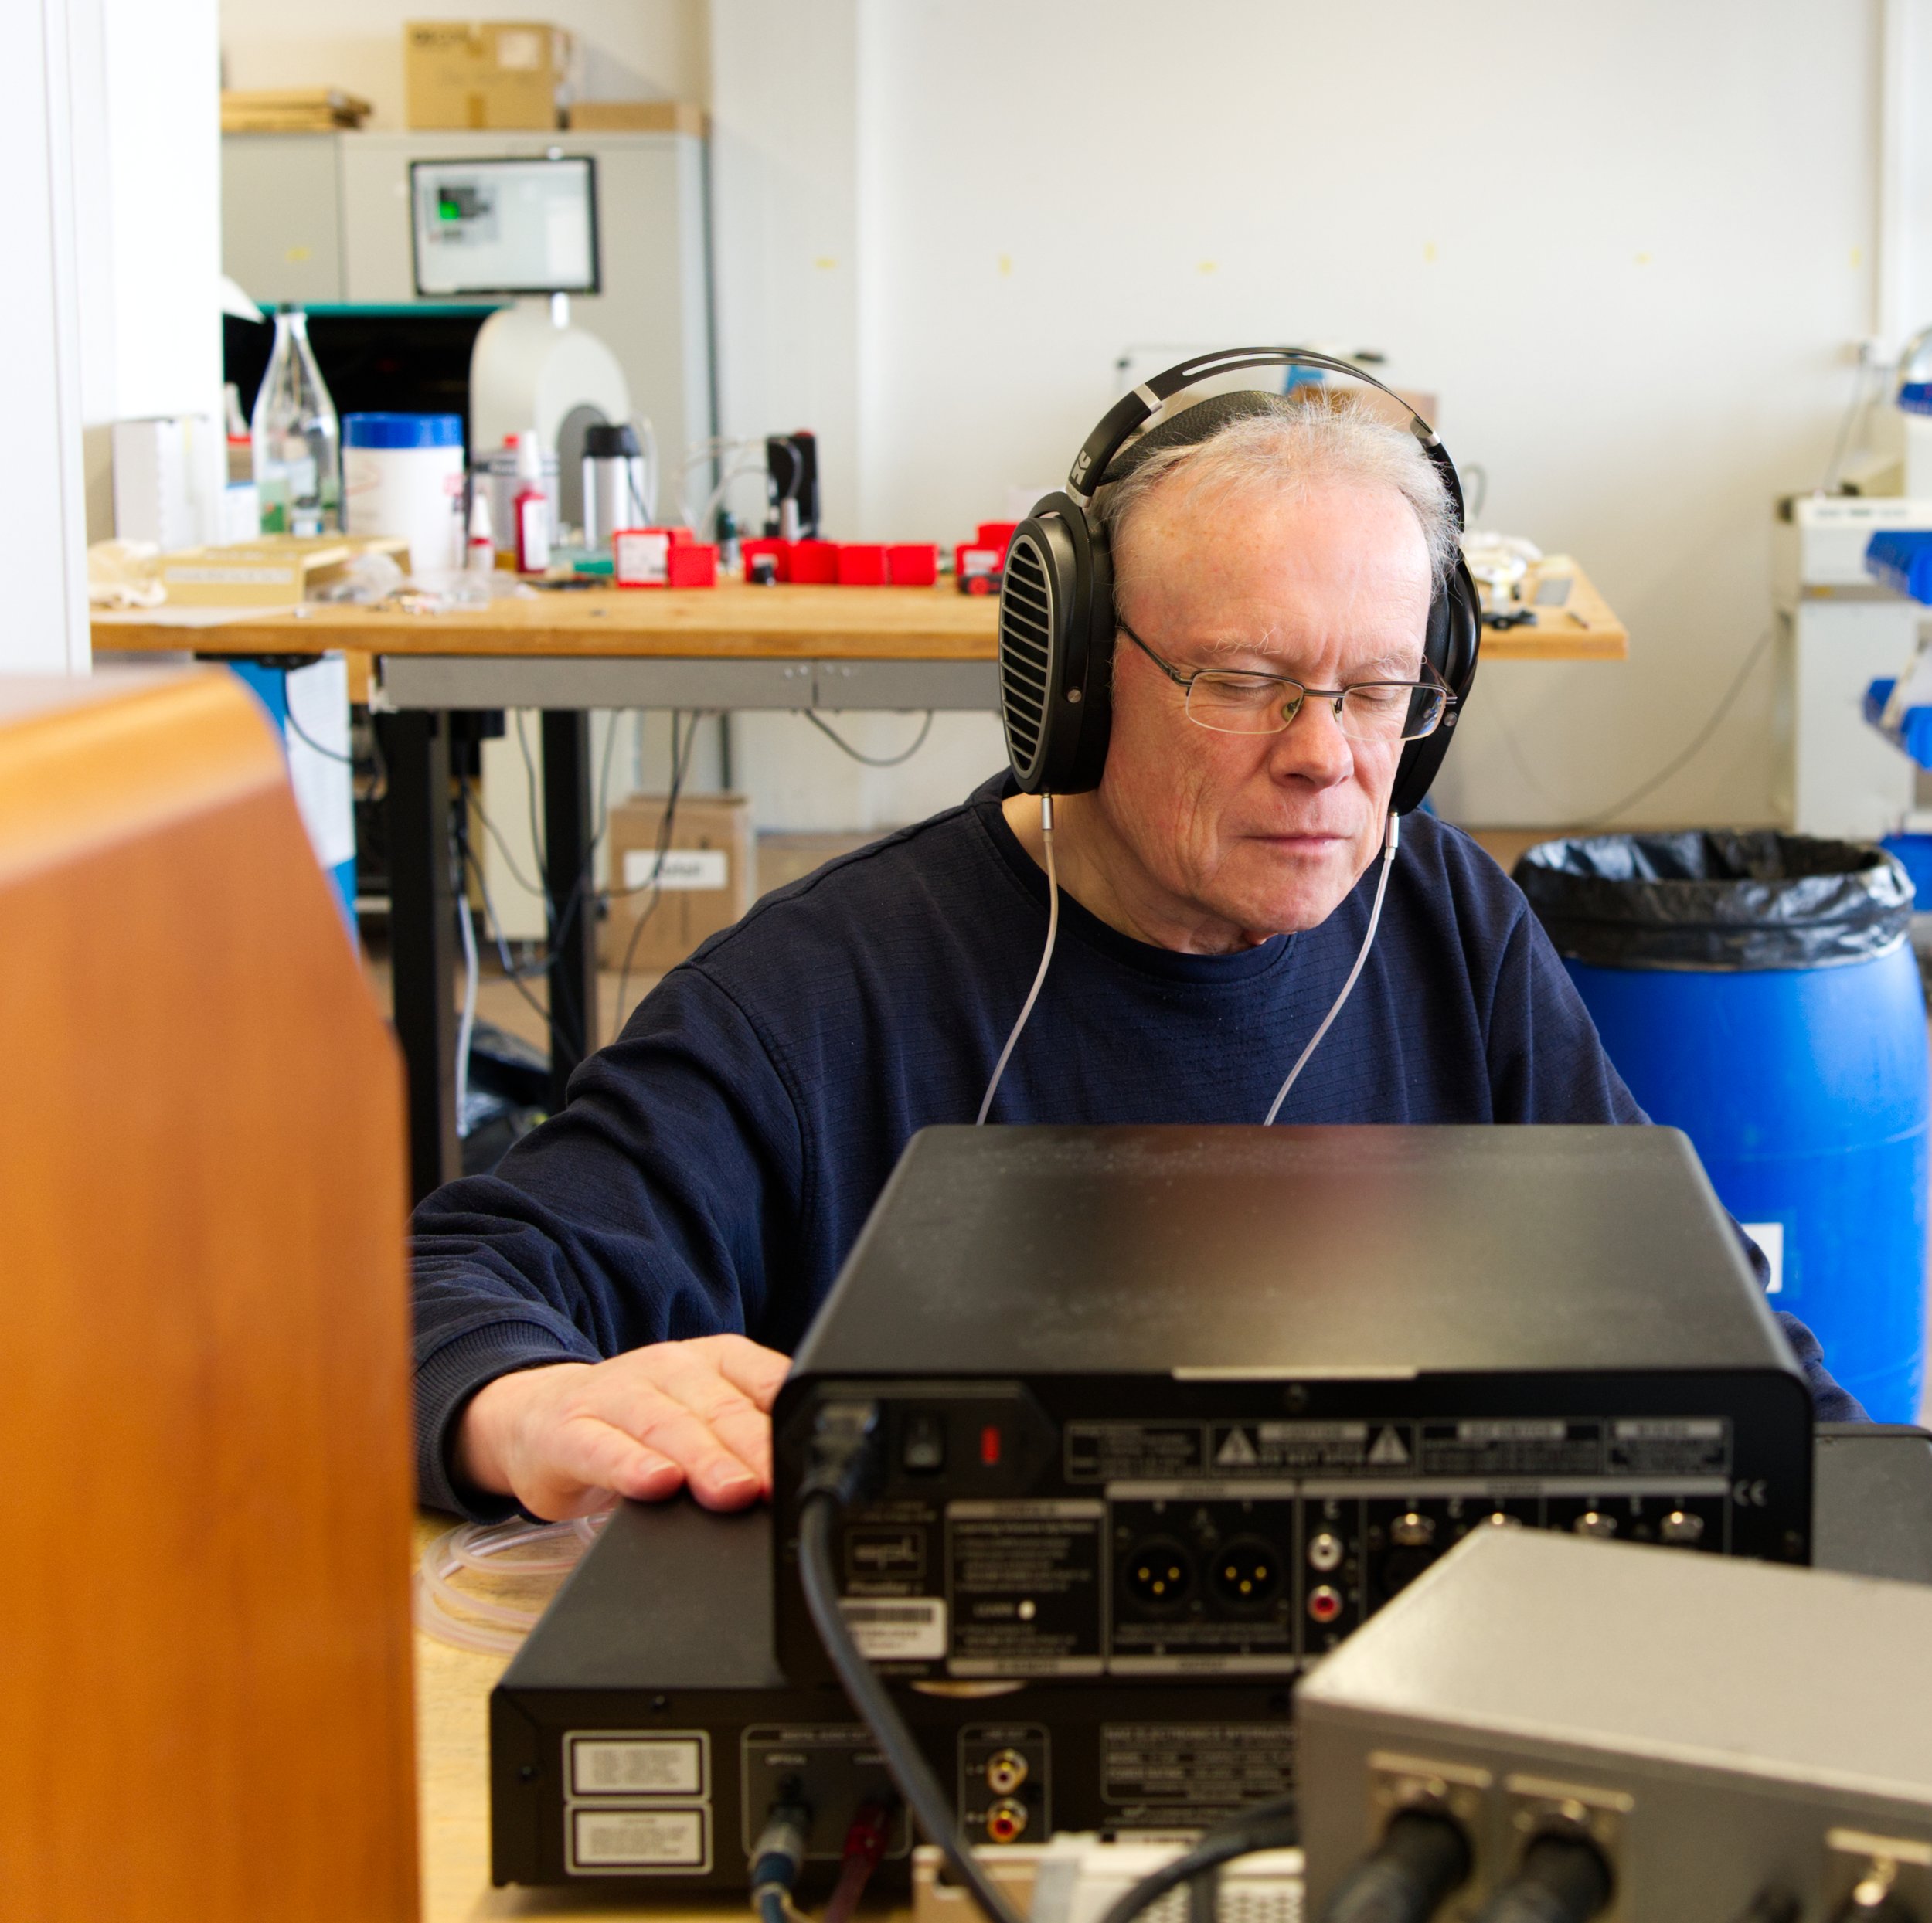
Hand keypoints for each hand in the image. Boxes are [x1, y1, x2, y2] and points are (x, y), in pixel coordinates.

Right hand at [455, 1335, 790, 1520]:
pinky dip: (629, 1466)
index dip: (793, 1419)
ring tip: (734, 1491)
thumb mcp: (703, 1421)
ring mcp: (617, 1394)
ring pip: (667, 1425)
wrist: (541, 1419)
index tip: (816, 1455)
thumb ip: (749, 1440)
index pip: (765, 1381)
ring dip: (705, 1459)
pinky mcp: (569, 1430)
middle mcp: (670, 1370)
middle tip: (782, 1484)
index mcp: (716, 1362)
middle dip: (757, 1449)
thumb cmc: (639, 1427)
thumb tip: (805, 1482)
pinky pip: (601, 1447)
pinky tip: (655, 1484)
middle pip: (721, 1409)